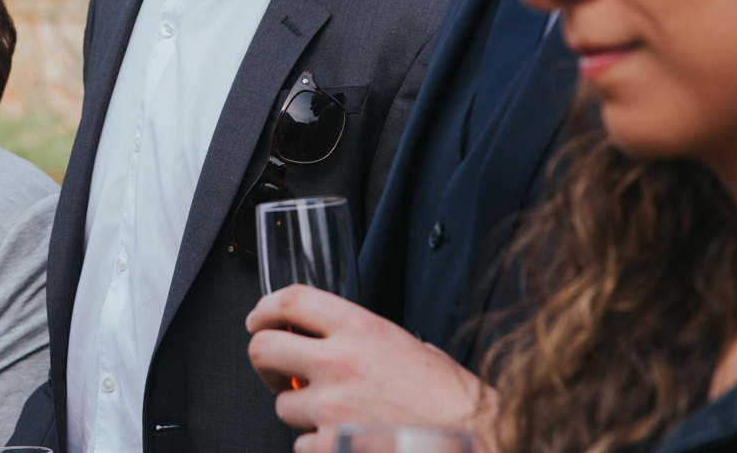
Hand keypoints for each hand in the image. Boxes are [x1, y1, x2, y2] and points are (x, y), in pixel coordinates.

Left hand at [246, 285, 496, 452]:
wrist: (476, 442)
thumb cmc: (452, 401)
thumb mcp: (410, 347)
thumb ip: (366, 340)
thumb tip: (335, 342)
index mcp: (361, 328)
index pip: (292, 299)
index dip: (265, 307)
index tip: (260, 318)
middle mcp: (339, 362)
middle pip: (263, 348)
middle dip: (264, 360)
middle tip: (279, 372)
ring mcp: (332, 408)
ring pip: (282, 405)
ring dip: (301, 413)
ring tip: (336, 417)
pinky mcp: (331, 447)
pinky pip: (300, 446)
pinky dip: (317, 447)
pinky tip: (345, 442)